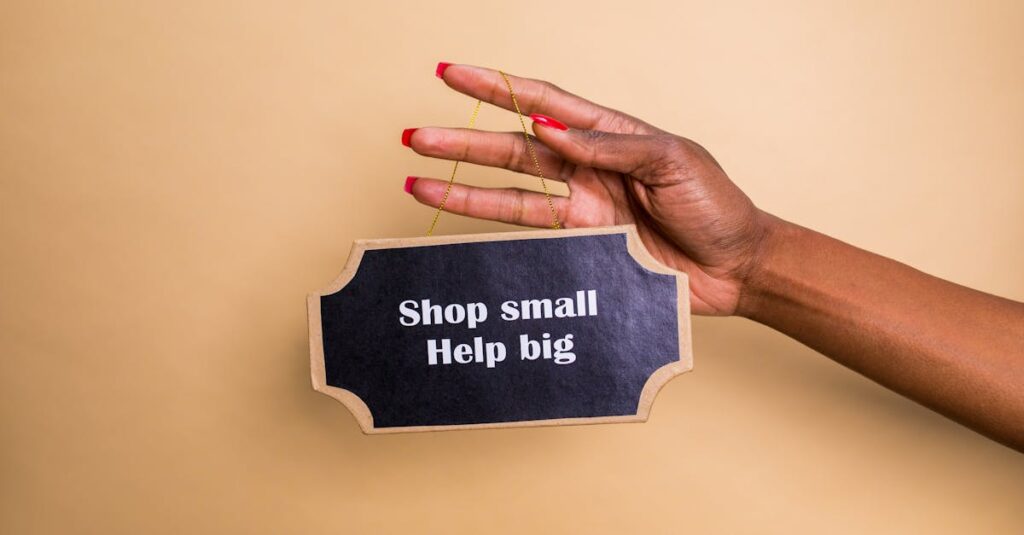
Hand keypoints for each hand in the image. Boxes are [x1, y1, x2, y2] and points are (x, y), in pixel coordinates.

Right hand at [404, 63, 771, 315]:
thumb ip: (608, 147)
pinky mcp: (582, 245)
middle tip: (416, 134)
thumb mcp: (671, 161)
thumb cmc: (715, 204)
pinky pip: (530, 233)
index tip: (451, 73)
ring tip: (418, 177)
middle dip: (464, 141)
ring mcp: (582, 207)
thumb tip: (548, 130)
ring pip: (510, 191)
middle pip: (514, 148)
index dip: (496, 87)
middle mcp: (588, 166)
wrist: (736, 266)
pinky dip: (495, 227)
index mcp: (610, 133)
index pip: (542, 102)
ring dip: (464, 184)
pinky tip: (460, 220)